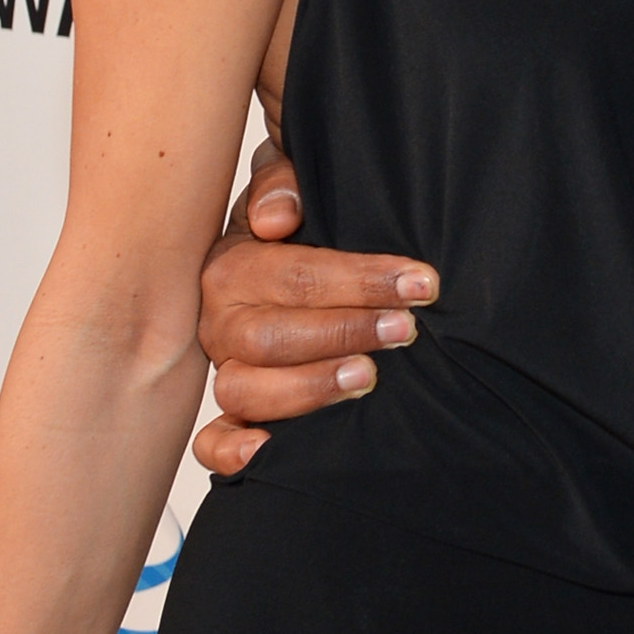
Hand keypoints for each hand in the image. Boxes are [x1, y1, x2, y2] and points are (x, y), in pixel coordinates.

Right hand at [192, 138, 437, 474]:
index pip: (294, 274)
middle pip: (269, 337)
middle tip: (403, 329)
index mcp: (233, 264)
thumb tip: (275, 218)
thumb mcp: (295, 186)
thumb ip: (283, 182)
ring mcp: (226, 368)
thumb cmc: (302, 224)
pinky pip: (214, 441)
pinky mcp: (233, 412)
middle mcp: (223, 320)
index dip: (360, 279)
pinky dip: (233, 449)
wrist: (289, 257)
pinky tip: (269, 451)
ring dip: (308, 388)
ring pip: (245, 389)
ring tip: (367, 377)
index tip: (419, 282)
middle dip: (344, 332)